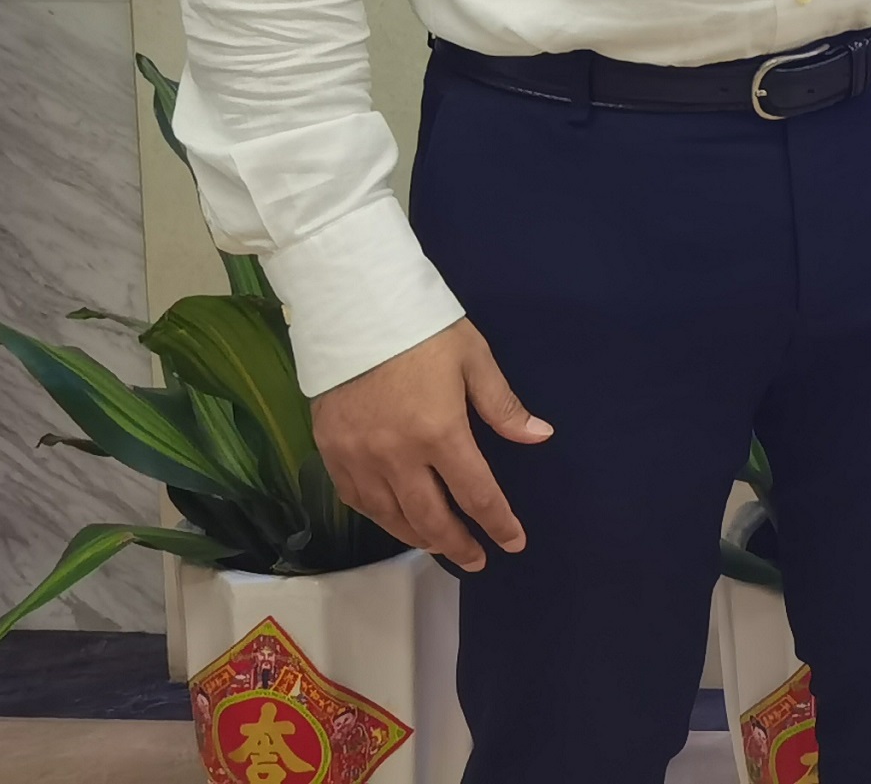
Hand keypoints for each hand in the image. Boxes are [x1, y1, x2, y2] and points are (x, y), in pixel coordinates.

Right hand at [312, 320, 548, 570]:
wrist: (352, 310)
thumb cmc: (423, 331)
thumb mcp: (474, 359)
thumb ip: (503, 406)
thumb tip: (539, 436)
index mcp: (440, 434)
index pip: (476, 494)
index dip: (498, 523)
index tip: (514, 543)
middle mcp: (398, 457)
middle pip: (431, 519)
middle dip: (458, 545)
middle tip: (477, 559)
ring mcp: (359, 459)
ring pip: (391, 518)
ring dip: (419, 538)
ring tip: (441, 545)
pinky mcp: (330, 454)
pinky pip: (358, 501)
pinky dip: (381, 518)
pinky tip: (395, 520)